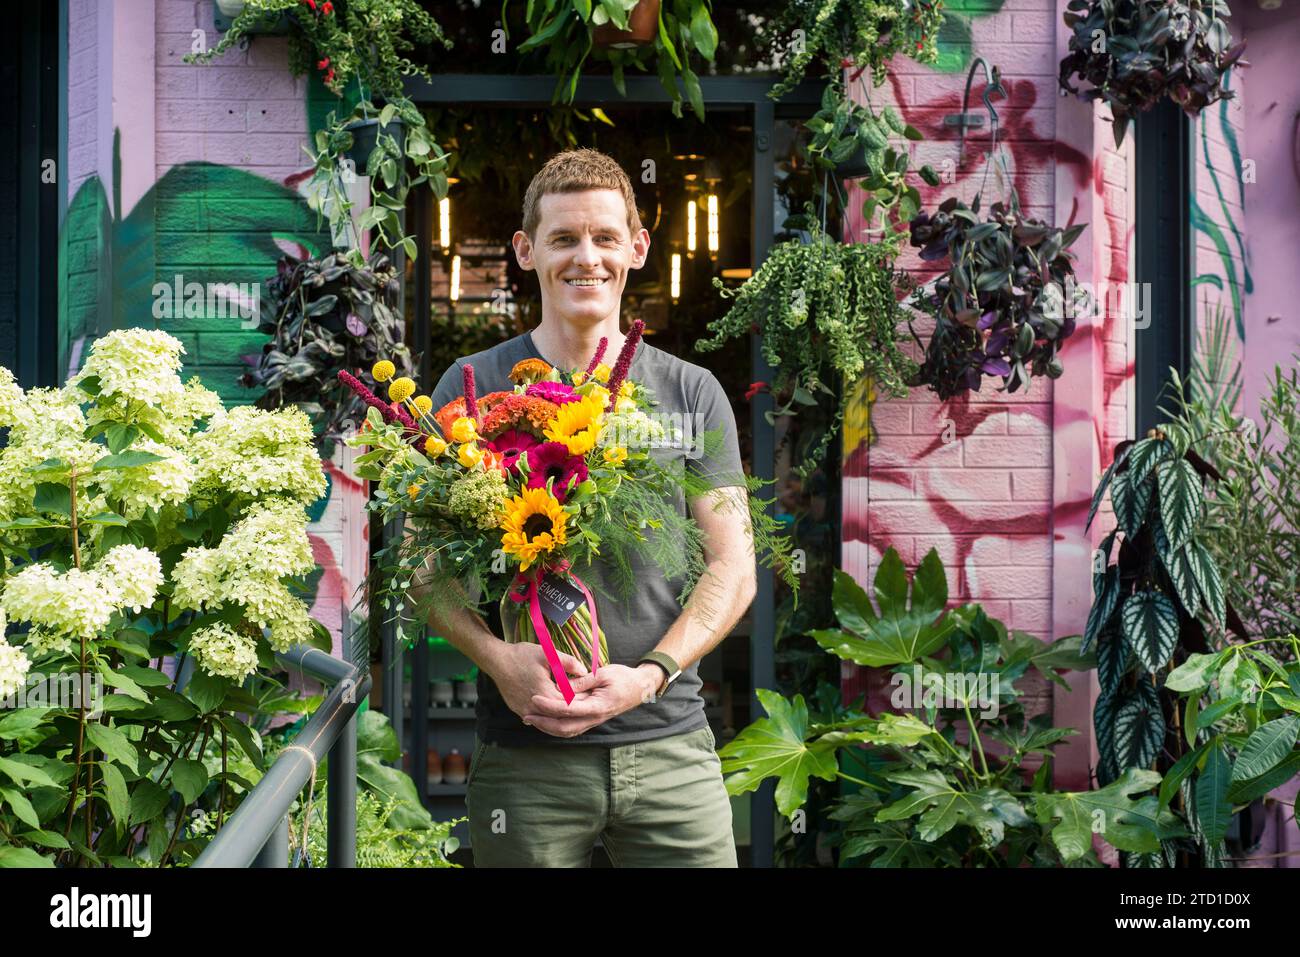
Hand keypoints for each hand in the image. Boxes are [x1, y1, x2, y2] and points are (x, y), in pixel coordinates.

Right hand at [488, 641, 589, 725]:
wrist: (497, 661)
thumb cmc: (522, 655)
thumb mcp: (547, 654)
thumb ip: (568, 662)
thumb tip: (586, 671)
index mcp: (545, 694)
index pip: (569, 704)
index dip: (582, 701)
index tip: (593, 696)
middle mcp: (534, 707)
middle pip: (560, 714)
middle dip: (573, 709)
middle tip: (588, 703)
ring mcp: (524, 711)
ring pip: (548, 719)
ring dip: (560, 714)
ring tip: (573, 708)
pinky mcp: (518, 710)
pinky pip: (537, 718)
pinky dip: (547, 715)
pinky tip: (556, 710)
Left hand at [522, 663, 661, 737]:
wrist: (639, 688)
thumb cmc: (623, 677)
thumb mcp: (603, 673)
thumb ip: (583, 681)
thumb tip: (562, 686)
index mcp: (597, 706)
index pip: (568, 709)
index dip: (549, 706)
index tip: (535, 698)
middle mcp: (594, 718)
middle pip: (564, 728)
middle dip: (543, 723)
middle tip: (526, 715)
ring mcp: (593, 722)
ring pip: (567, 732)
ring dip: (548, 727)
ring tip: (531, 719)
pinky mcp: (591, 720)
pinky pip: (571, 729)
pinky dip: (556, 727)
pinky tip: (545, 720)